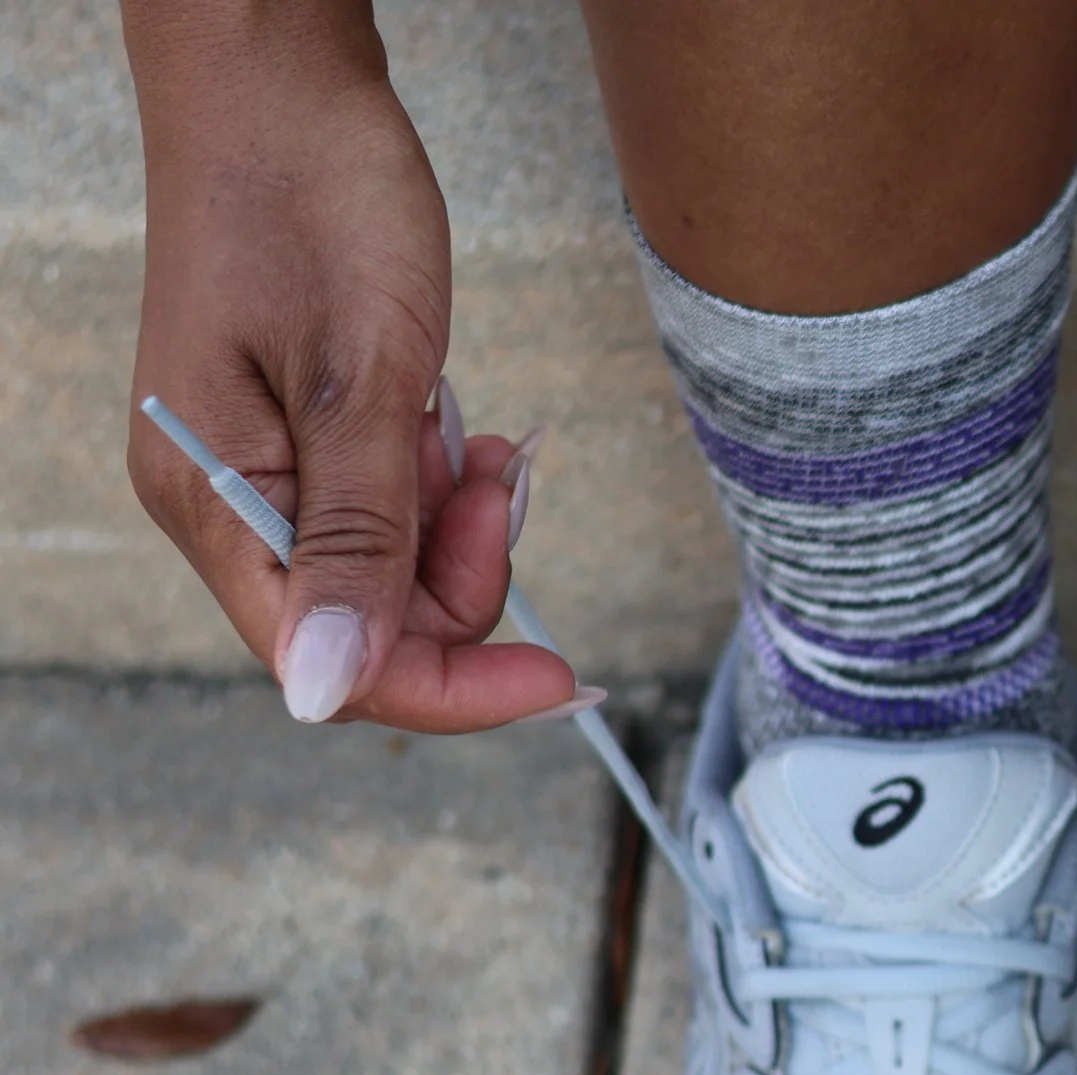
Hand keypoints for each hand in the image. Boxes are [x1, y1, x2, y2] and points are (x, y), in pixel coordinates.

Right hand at [124, 41, 576, 731]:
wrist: (283, 81)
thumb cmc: (312, 203)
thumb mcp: (362, 382)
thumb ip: (356, 542)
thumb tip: (327, 692)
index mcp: (215, 501)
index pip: (336, 664)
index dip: (456, 689)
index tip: (562, 676)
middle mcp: (229, 501)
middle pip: (375, 625)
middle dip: (465, 578)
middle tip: (500, 483)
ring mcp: (268, 469)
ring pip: (397, 568)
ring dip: (461, 525)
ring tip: (479, 440)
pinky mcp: (309, 435)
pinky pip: (394, 508)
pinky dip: (447, 487)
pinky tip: (464, 429)